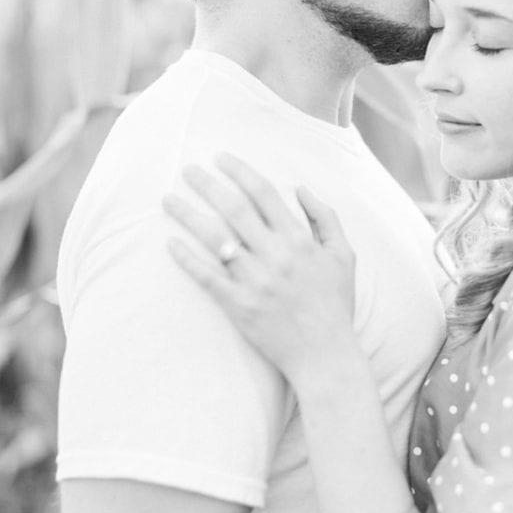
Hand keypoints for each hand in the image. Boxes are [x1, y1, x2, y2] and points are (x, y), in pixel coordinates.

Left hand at [161, 154, 356, 376]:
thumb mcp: (344, 256)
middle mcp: (275, 256)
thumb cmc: (335, 304)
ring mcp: (255, 281)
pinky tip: (170, 243)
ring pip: (215, 239)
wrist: (325, 355)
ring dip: (188, 215)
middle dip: (207, 185)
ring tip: (167, 200)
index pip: (264, 194)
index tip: (219, 157)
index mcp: (299, 240)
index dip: (240, 171)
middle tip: (186, 169)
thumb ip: (325, 218)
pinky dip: (187, 259)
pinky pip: (207, 277)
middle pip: (234, 210)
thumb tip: (301, 187)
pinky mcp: (238, 305)